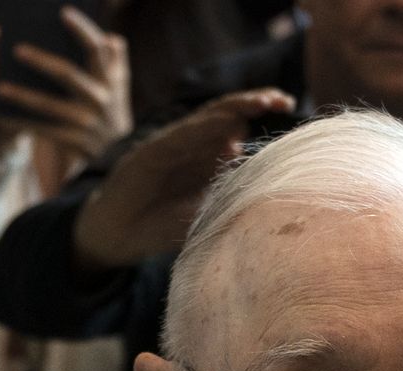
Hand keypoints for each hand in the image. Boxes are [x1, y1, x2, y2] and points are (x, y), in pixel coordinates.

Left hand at [0, 6, 129, 165]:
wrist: (119, 158)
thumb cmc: (113, 114)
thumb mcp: (121, 88)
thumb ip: (116, 61)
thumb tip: (110, 37)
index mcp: (111, 80)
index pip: (97, 48)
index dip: (82, 29)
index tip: (63, 12)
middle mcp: (100, 98)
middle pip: (66, 73)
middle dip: (40, 60)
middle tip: (16, 49)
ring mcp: (86, 121)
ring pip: (48, 105)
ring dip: (22, 95)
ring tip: (0, 86)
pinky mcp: (73, 141)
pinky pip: (40, 129)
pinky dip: (20, 122)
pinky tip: (1, 115)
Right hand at [72, 87, 294, 272]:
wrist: (114, 239)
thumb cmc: (157, 227)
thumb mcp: (203, 213)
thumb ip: (227, 197)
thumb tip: (266, 186)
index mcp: (201, 156)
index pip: (235, 125)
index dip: (260, 113)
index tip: (288, 106)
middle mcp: (186, 145)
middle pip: (223, 115)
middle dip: (253, 103)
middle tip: (281, 99)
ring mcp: (165, 147)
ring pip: (202, 120)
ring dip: (233, 110)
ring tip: (260, 104)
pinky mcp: (146, 156)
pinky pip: (177, 138)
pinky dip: (201, 130)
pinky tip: (224, 125)